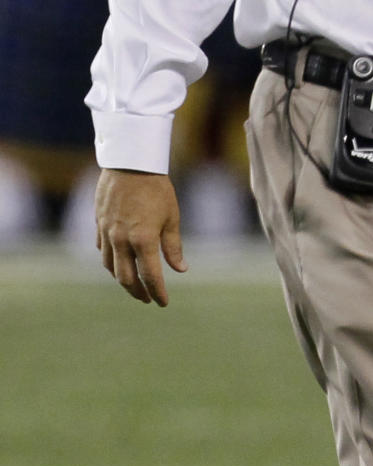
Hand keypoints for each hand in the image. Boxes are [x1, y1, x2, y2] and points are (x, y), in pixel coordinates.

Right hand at [95, 169, 186, 306]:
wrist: (130, 163)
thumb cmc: (156, 188)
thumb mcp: (171, 216)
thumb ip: (173, 246)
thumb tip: (181, 270)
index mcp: (143, 240)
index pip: (150, 277)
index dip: (157, 292)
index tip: (163, 302)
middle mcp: (122, 241)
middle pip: (126, 279)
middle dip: (138, 292)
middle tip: (148, 299)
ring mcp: (107, 233)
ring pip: (110, 267)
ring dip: (122, 280)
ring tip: (134, 285)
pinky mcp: (99, 224)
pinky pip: (102, 250)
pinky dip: (111, 261)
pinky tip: (118, 262)